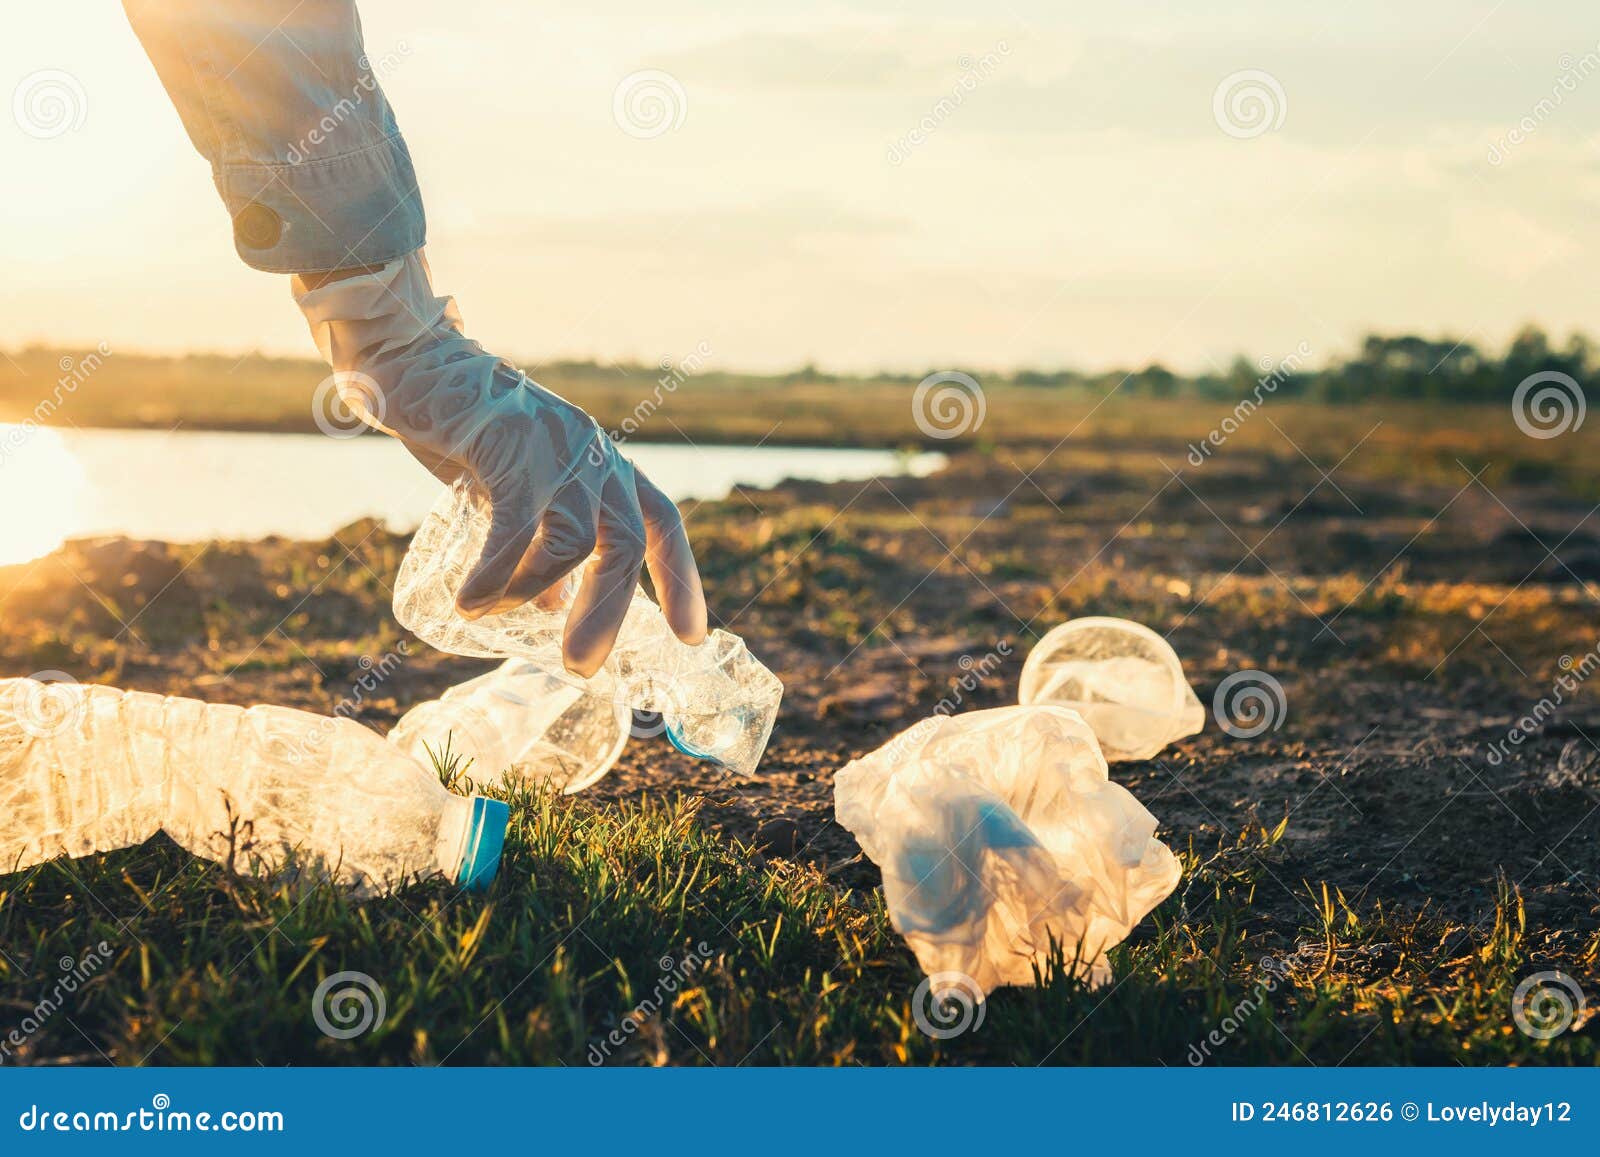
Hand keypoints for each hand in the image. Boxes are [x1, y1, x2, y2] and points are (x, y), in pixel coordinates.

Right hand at [292, 250, 705, 675]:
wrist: (416, 364)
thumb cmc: (467, 433)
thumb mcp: (517, 493)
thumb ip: (540, 543)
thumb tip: (547, 608)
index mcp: (605, 465)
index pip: (662, 523)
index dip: (681, 580)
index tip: (690, 638)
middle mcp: (594, 455)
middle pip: (625, 544)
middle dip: (607, 613)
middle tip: (580, 667)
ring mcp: (556, 449)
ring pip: (574, 541)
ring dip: (536, 593)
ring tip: (492, 615)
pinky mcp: (510, 448)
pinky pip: (516, 530)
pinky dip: (495, 575)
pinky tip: (469, 605)